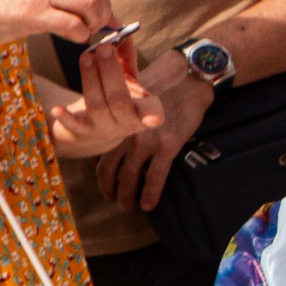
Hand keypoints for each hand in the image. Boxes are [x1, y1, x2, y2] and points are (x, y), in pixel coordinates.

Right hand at [0, 0, 116, 50]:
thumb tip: (88, 10)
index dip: (104, 6)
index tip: (106, 22)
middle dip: (104, 15)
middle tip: (94, 31)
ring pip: (91, 4)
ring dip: (94, 24)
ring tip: (83, 35)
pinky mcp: (31, 12)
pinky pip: (73, 24)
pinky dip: (80, 35)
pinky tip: (73, 40)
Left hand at [47, 39, 164, 159]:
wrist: (100, 122)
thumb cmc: (119, 94)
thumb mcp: (127, 78)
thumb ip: (126, 57)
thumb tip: (123, 31)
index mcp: (143, 110)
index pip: (151, 112)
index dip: (153, 115)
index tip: (153, 117)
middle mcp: (126, 123)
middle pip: (118, 99)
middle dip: (110, 72)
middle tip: (103, 48)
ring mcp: (104, 129)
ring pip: (97, 106)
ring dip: (90, 79)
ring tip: (86, 56)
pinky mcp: (84, 132)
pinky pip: (75, 126)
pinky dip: (66, 118)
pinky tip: (55, 109)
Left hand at [96, 48, 214, 210]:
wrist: (184, 79)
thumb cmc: (158, 86)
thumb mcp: (130, 101)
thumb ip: (123, 120)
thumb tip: (115, 133)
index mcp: (116, 125)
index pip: (101, 155)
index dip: (101, 173)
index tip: (102, 184)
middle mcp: (126, 135)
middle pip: (111, 170)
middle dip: (110, 188)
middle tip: (112, 199)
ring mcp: (146, 142)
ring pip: (130, 177)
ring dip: (127, 195)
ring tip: (126, 206)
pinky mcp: (167, 146)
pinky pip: (155, 177)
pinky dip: (150, 193)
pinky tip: (148, 205)